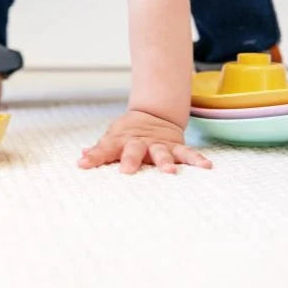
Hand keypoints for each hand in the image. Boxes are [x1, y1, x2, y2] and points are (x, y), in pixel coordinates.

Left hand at [78, 110, 211, 173]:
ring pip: (161, 152)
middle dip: (130, 160)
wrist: (152, 115)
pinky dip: (196, 159)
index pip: (104, 148)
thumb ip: (99, 150)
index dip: (93, 156)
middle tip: (127, 171)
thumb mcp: (112, 139)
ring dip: (165, 161)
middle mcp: (140, 143)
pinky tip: (206, 166)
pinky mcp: (176, 147)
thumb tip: (81, 158)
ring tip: (169, 171)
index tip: (83, 164)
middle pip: (134, 150)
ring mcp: (159, 144)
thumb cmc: (128, 134)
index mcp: (121, 141)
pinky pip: (187, 154)